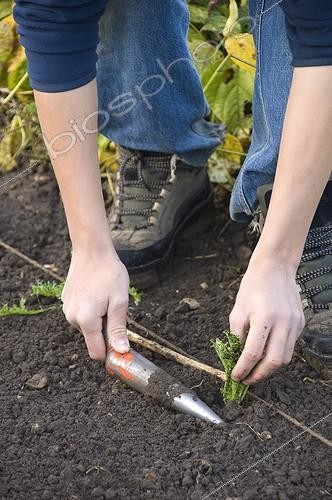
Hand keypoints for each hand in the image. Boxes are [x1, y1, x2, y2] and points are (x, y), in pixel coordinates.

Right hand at [61, 247, 129, 359]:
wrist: (91, 251)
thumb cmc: (109, 273)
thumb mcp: (120, 301)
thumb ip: (118, 329)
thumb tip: (121, 351)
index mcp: (86, 320)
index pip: (96, 352)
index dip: (110, 352)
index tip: (122, 344)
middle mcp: (72, 318)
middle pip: (93, 338)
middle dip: (105, 330)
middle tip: (114, 308)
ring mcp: (66, 310)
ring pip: (87, 326)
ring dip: (98, 319)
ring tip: (105, 298)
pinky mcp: (65, 302)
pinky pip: (81, 315)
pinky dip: (90, 310)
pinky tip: (96, 294)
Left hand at [229, 255, 304, 384]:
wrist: (275, 267)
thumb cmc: (253, 287)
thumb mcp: (237, 310)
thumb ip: (236, 336)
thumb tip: (236, 358)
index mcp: (263, 317)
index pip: (252, 353)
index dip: (242, 369)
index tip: (235, 376)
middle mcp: (282, 322)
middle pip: (273, 362)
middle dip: (258, 375)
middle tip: (247, 379)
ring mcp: (295, 323)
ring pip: (285, 358)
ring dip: (269, 368)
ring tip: (256, 370)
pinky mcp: (301, 323)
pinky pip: (290, 346)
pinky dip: (277, 353)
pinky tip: (266, 352)